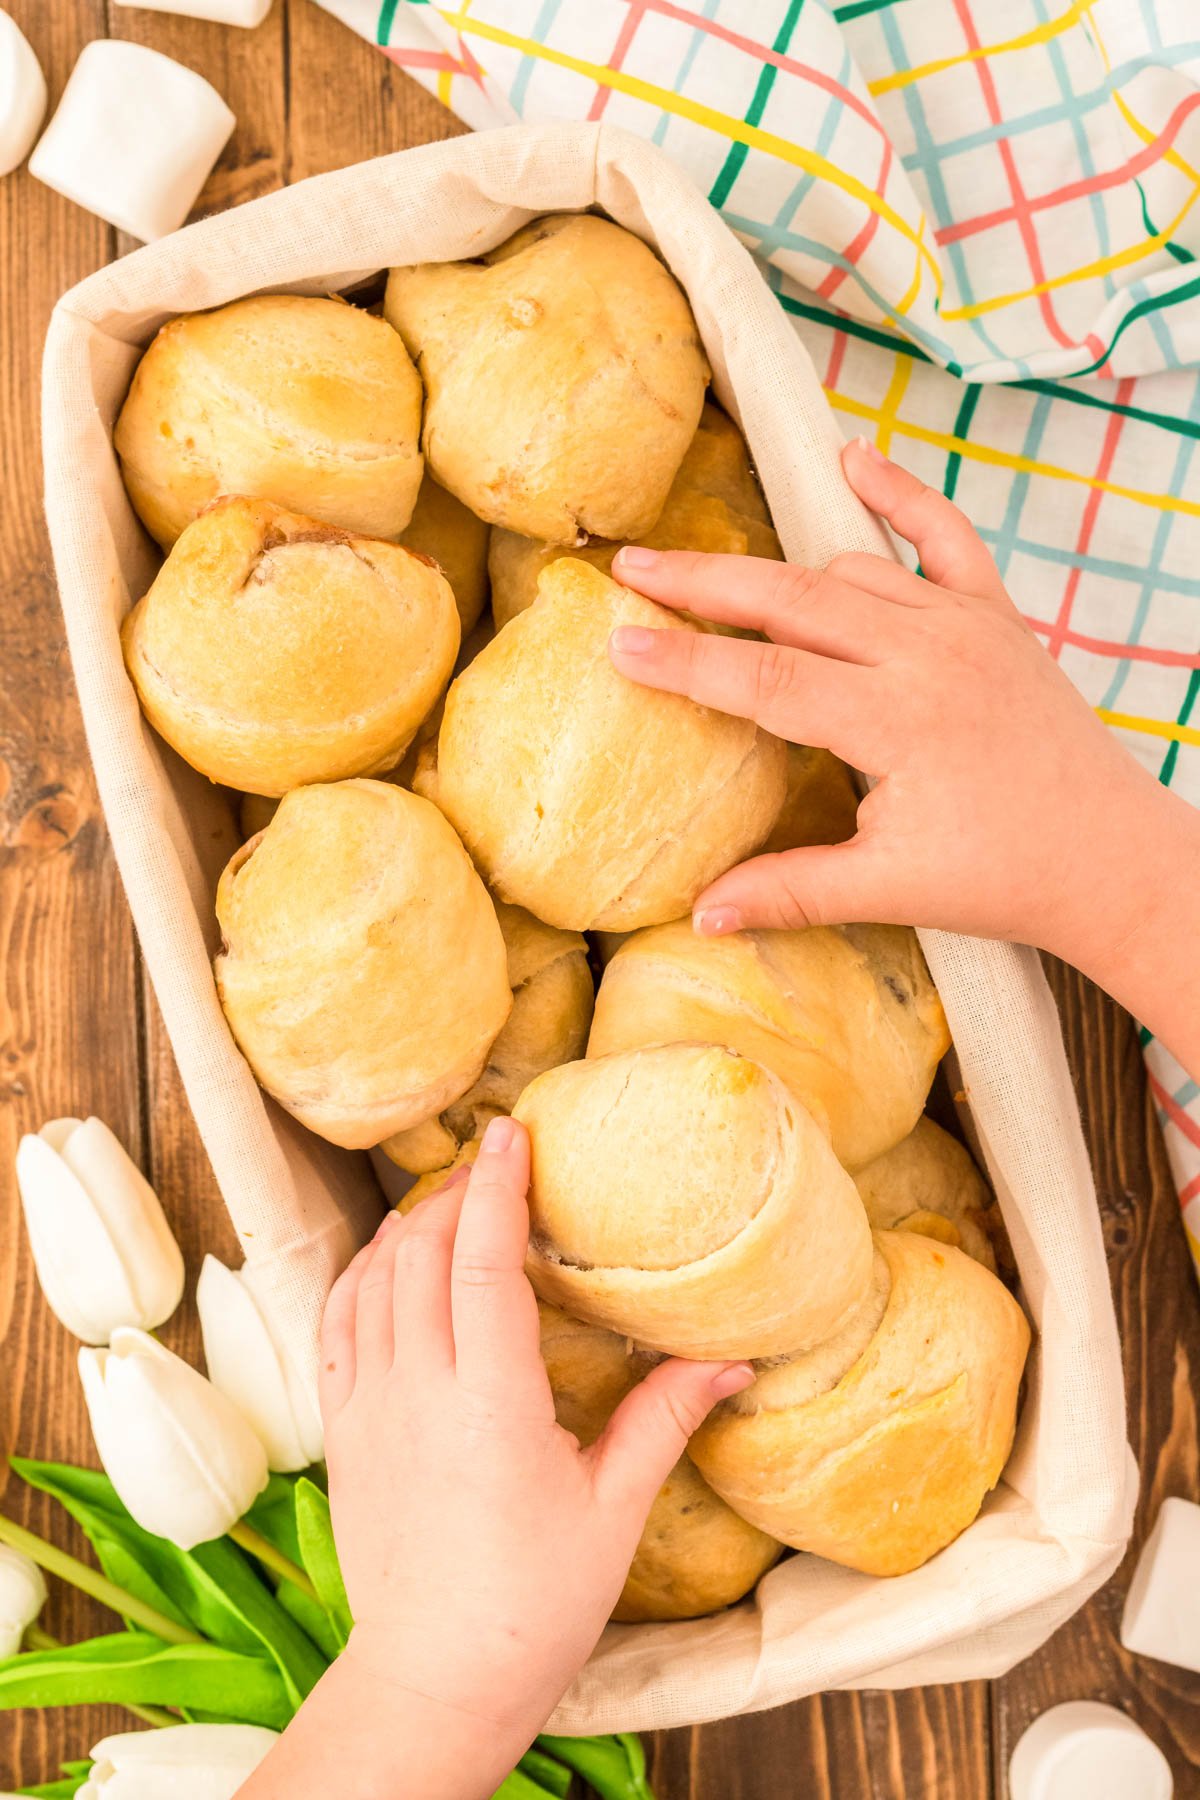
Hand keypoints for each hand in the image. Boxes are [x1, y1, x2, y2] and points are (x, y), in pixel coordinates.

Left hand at [316, 1116, 750, 1788]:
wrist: (436, 1680)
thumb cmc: (532, 1605)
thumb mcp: (613, 1511)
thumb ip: (663, 1420)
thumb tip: (731, 1362)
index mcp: (491, 1402)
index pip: (480, 1261)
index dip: (495, 1187)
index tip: (511, 1134)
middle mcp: (418, 1390)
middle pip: (420, 1253)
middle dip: (455, 1192)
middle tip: (494, 1161)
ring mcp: (369, 1408)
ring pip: (372, 1280)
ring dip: (408, 1227)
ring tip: (450, 1200)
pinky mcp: (344, 1432)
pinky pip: (338, 1325)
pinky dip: (360, 1275)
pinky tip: (386, 1261)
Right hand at [607, 437, 1199, 1058]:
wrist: (1110, 858)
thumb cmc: (1005, 878)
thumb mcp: (890, 889)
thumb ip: (790, 890)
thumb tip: (700, 914)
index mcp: (897, 721)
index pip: (765, 676)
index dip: (687, 660)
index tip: (620, 642)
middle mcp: (928, 654)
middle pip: (792, 599)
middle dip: (705, 581)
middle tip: (632, 567)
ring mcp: (966, 624)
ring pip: (850, 570)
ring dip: (775, 568)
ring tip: (705, 572)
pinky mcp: (996, 616)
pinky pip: (944, 534)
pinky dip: (899, 493)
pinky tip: (855, 460)